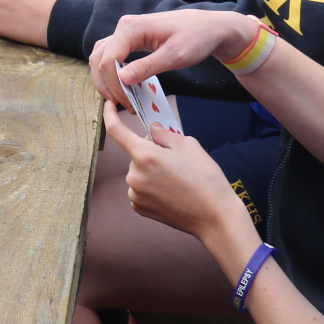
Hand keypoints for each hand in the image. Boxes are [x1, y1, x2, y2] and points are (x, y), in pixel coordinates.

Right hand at [87, 9, 263, 107]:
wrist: (209, 27)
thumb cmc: (196, 38)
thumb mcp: (175, 56)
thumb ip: (147, 67)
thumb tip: (122, 79)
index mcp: (132, 28)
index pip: (109, 59)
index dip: (114, 84)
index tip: (128, 103)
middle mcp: (124, 26)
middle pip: (100, 58)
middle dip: (107, 84)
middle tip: (123, 105)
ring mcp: (126, 31)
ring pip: (101, 55)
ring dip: (105, 78)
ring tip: (120, 97)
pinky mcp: (130, 37)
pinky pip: (111, 54)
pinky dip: (111, 71)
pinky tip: (123, 85)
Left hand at [101, 102, 255, 246]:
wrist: (215, 218)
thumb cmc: (205, 180)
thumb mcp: (189, 145)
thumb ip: (164, 134)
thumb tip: (151, 130)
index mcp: (145, 156)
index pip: (116, 131)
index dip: (110, 115)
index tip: (108, 106)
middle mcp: (134, 176)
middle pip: (136, 154)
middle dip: (152, 152)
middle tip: (176, 161)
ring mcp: (135, 194)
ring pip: (139, 171)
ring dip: (151, 170)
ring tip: (178, 180)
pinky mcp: (140, 208)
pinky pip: (140, 188)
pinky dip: (151, 186)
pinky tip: (171, 192)